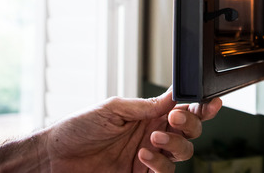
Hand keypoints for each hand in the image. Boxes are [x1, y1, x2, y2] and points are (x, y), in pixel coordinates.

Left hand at [42, 88, 221, 171]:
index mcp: (149, 114)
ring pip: (183, 152)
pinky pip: (165, 172)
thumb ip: (146, 105)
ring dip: (174, 144)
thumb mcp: (113, 108)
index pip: (183, 108)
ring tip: (153, 139)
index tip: (210, 102)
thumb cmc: (77, 129)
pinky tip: (143, 155)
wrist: (53, 158)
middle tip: (175, 118)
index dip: (200, 106)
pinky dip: (159, 163)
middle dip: (190, 124)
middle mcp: (153, 134)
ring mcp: (149, 157)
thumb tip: (173, 97)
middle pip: (190, 130)